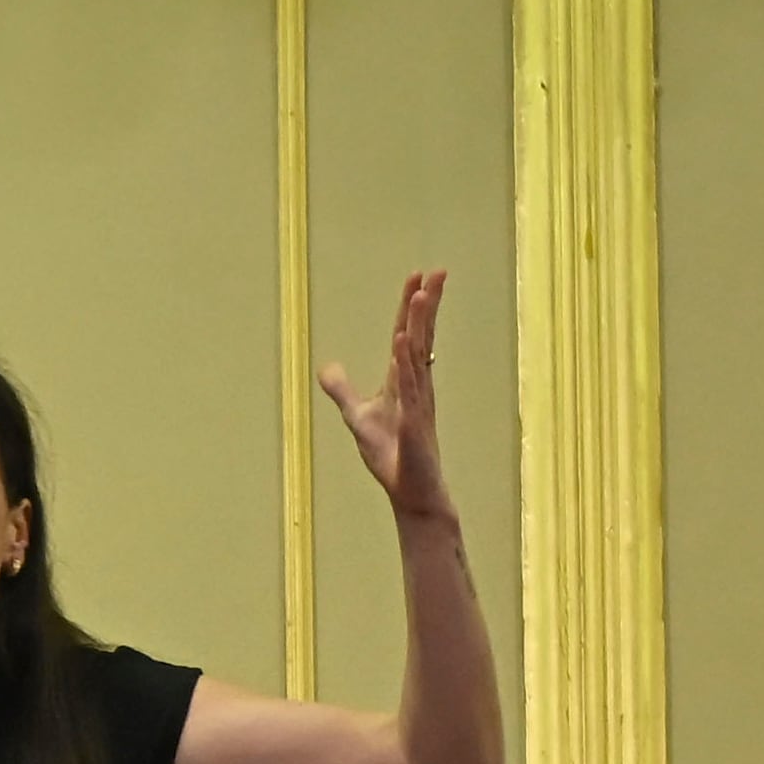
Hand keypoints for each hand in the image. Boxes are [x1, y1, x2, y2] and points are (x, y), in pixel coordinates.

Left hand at [315, 268, 456, 523]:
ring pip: (417, 356)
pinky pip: (409, 389)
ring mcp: (417, 403)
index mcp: (405, 381)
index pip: (408, 336)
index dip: (411, 307)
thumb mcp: (357, 417)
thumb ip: (342, 390)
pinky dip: (405, 365)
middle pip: (420, 337)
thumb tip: (326, 367)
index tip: (418, 277)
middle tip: (437, 272)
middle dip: (426, 305)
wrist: (411, 492)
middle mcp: (416, 386)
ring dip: (417, 326)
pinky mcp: (414, 424)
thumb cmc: (391, 456)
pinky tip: (400, 342)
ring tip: (420, 295)